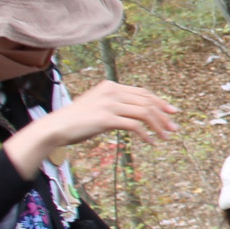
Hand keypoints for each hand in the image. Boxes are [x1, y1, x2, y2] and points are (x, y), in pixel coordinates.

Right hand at [6, 82, 177, 177]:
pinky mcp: (106, 118)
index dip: (159, 102)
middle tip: (174, 128)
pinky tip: (151, 142)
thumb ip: (115, 106)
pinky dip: (146, 134)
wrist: (55, 127)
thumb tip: (137, 115)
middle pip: (146, 101)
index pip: (142, 92)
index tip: (172, 112)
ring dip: (158, 126)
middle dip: (163, 115)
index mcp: (110, 86)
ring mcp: (109, 104)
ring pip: (144, 113)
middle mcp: (111, 91)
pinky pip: (134, 126)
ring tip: (165, 137)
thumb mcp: (98, 107)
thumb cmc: (76, 121)